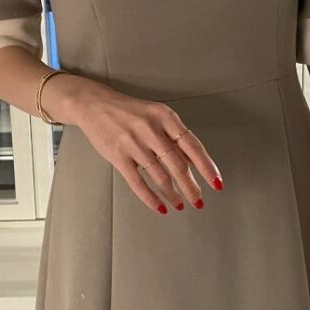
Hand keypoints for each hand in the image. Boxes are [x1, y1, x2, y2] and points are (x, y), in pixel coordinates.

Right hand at [60, 75, 222, 213]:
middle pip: (177, 165)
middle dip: (190, 187)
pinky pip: (137, 182)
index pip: (192, 146)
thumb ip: (174, 136)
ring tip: (180, 205)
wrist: (94, 104)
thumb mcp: (156, 115)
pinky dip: (150, 197)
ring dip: (172, 194)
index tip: (216, 182)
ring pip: (159, 176)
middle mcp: (151, 129)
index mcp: (165, 117)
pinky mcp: (118, 156)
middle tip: (199, 201)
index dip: (206, 167)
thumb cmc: (129, 111)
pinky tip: (159, 206)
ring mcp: (133, 143)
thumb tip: (194, 163)